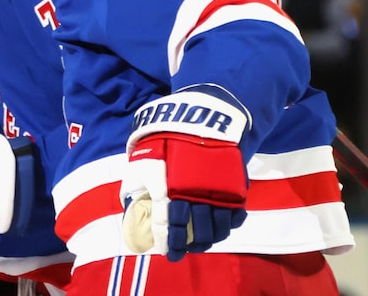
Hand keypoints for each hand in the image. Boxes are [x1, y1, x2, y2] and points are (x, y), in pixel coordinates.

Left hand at [119, 89, 248, 260]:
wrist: (203, 115)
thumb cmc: (167, 138)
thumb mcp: (143, 158)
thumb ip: (136, 185)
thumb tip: (131, 209)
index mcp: (169, 185)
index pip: (169, 224)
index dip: (169, 242)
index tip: (167, 253)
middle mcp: (195, 191)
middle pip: (195, 230)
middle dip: (189, 245)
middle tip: (184, 251)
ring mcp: (217, 189)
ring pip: (218, 227)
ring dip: (209, 239)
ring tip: (200, 244)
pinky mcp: (234, 185)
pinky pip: (236, 214)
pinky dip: (230, 225)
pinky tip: (222, 228)